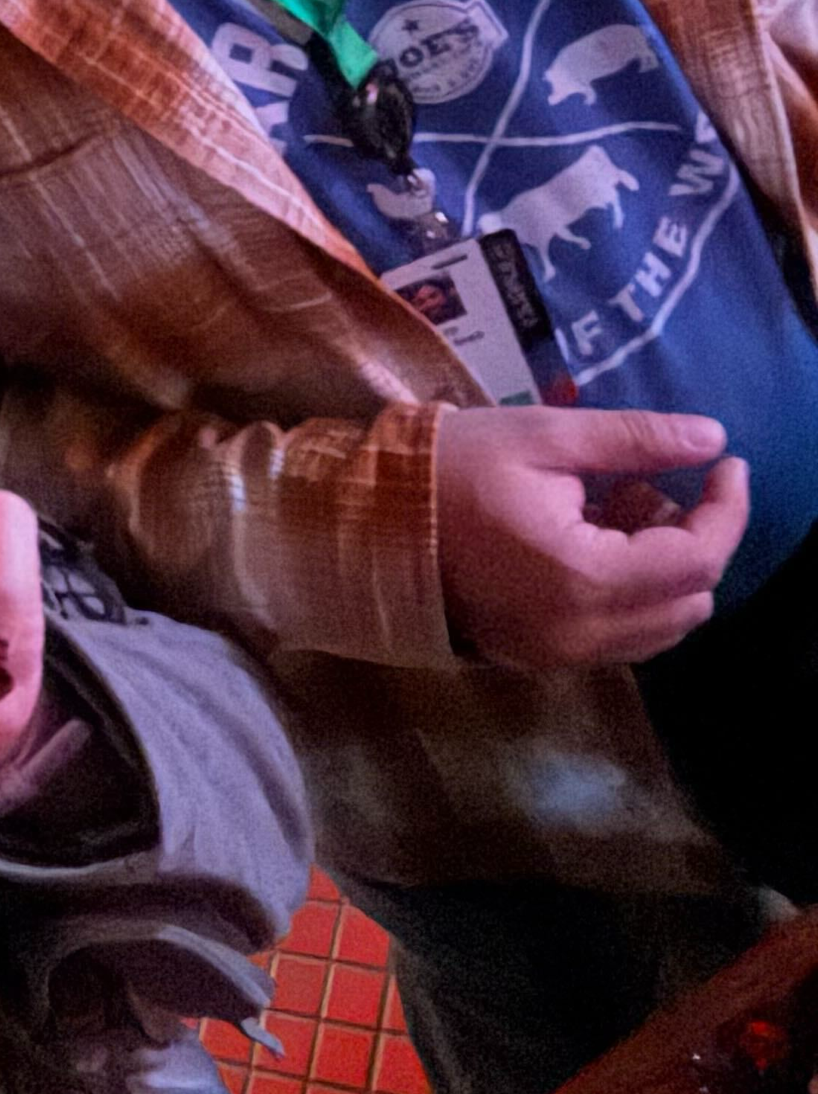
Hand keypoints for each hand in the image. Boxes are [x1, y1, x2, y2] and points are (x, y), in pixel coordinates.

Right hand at [433, 405, 748, 666]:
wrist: (366, 520)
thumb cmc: (451, 467)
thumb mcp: (544, 435)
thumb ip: (635, 439)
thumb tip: (713, 437)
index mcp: (584, 576)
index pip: (698, 558)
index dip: (727, 508)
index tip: (726, 462)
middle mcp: (581, 633)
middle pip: (690, 601)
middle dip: (690, 538)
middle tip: (644, 483)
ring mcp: (560, 654)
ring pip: (660, 627)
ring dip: (662, 570)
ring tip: (613, 509)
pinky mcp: (540, 658)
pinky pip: (619, 637)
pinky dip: (629, 592)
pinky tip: (587, 542)